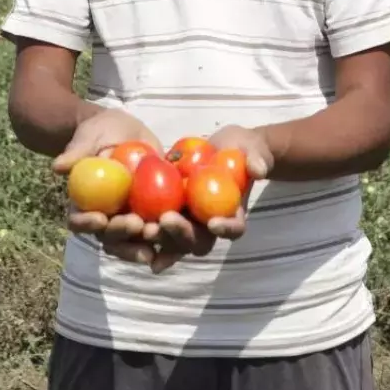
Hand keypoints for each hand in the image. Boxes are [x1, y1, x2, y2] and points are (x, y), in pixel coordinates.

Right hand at [53, 108, 163, 265]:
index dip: (86, 224)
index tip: (100, 218)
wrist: (125, 132)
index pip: (79, 220)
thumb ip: (77, 152)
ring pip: (134, 240)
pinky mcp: (152, 214)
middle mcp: (105, 218)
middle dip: (122, 234)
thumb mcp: (89, 136)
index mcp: (84, 203)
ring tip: (159, 233)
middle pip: (109, 237)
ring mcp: (129, 219)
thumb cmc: (100, 132)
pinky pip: (161, 229)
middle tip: (137, 225)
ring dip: (146, 241)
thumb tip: (58, 166)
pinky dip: (169, 233)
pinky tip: (182, 231)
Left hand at [149, 125, 274, 272]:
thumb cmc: (241, 149)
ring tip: (145, 228)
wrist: (220, 149)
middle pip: (199, 240)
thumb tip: (258, 168)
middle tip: (166, 220)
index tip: (213, 222)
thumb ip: (257, 157)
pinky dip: (145, 237)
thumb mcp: (252, 148)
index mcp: (234, 213)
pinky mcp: (170, 215)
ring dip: (161, 238)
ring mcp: (189, 223)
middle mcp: (210, 225)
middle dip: (183, 234)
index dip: (226, 228)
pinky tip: (131, 236)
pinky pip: (157, 230)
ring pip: (176, 241)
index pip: (234, 228)